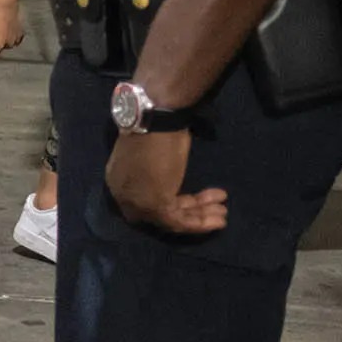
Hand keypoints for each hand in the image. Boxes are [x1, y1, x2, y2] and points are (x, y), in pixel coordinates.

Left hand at [104, 129, 227, 234]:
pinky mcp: (155, 205)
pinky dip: (201, 222)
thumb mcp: (150, 155)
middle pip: (158, 215)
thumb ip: (153, 173)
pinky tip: (220, 217)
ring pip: (171, 219)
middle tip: (215, 210)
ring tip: (223, 213)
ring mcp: (138, 202)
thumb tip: (166, 179)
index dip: (173, 205)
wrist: (156, 119)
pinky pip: (179, 221)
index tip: (195, 203)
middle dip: (189, 213)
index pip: (145, 204)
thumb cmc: (155, 129)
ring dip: (200, 217)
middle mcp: (123, 196)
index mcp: (117, 180)